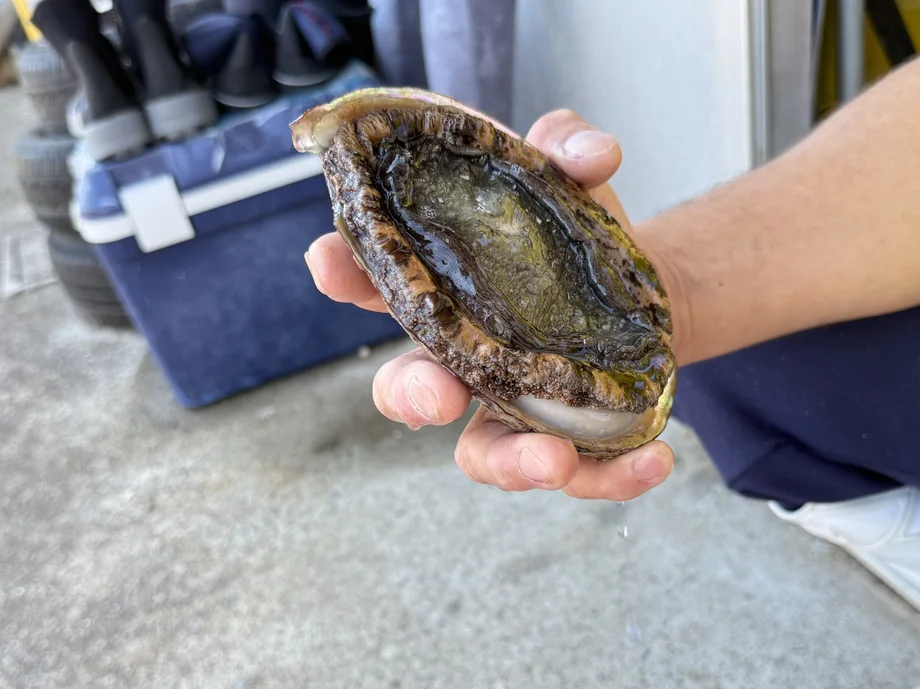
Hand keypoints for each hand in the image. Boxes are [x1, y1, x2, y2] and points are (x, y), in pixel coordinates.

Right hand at [304, 109, 674, 499]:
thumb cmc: (572, 239)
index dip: (344, 272)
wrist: (639, 297)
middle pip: (409, 386)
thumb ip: (568, 146)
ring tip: (554, 462)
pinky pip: (579, 473)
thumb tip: (593, 156)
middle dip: (410, 396)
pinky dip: (612, 477)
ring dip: (511, 464)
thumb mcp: (567, 179)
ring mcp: (509, 405)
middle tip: (436, 398)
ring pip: (481, 452)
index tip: (328, 262)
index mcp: (442, 287)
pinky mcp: (565, 438)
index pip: (376, 281)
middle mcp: (461, 356)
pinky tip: (654, 461)